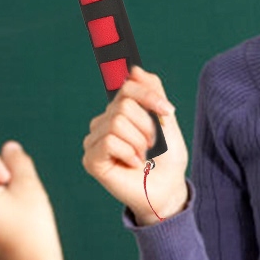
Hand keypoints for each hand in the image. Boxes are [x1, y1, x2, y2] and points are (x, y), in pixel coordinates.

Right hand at [82, 66, 189, 225]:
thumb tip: (134, 69)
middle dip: (147, 126)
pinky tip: (132, 164)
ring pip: (117, 123)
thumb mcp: (166, 121)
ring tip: (143, 156)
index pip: (127, 87)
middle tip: (153, 146)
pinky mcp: (91, 158)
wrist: (167, 189)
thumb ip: (153, 93)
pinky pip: (110, 141)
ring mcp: (95, 140)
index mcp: (121, 111)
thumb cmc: (167, 159)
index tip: (168, 111)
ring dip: (140, 142)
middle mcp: (104, 122)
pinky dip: (129, 153)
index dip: (148, 96)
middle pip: (124, 105)